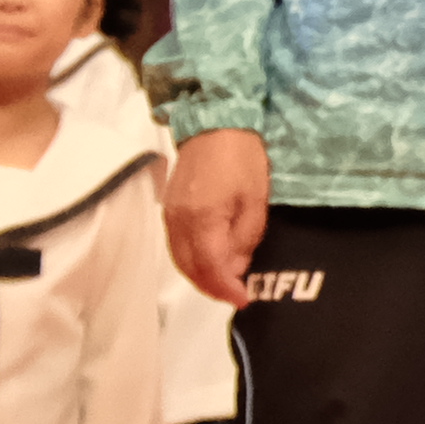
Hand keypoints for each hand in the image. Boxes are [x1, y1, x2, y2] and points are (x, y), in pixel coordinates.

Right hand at [169, 129, 273, 304]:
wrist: (214, 124)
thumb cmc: (242, 158)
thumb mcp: (256, 200)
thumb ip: (245, 237)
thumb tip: (237, 266)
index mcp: (202, 219)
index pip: (210, 267)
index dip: (226, 289)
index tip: (245, 299)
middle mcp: (179, 222)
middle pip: (190, 268)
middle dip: (213, 287)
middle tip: (236, 295)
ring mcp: (170, 215)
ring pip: (180, 259)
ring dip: (201, 276)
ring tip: (226, 283)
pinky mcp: (169, 208)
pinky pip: (177, 245)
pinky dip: (192, 260)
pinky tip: (210, 261)